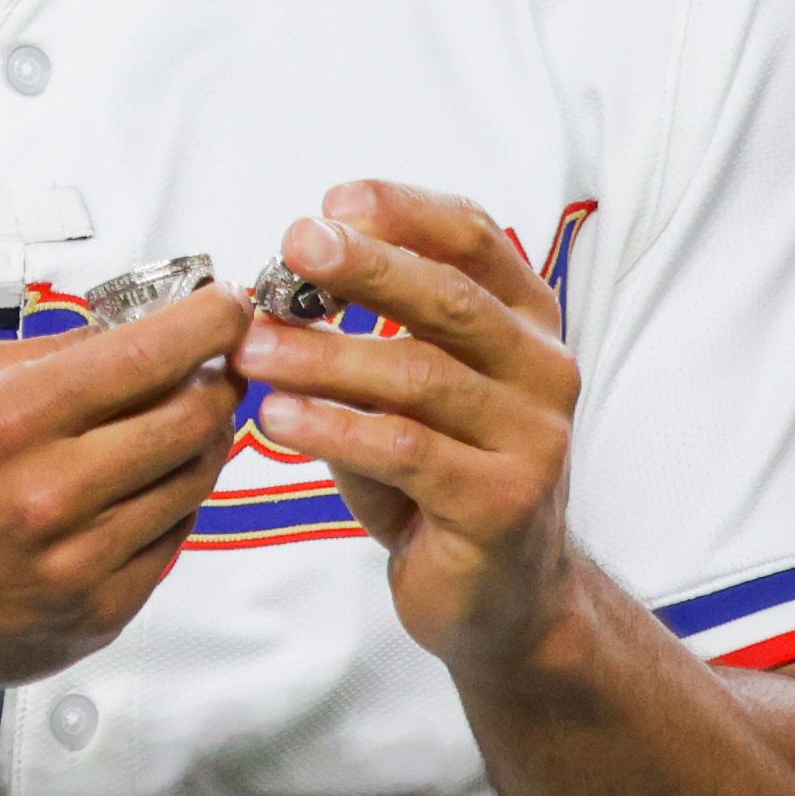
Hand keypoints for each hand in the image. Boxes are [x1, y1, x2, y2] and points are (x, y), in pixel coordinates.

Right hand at [0, 283, 241, 701]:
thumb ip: (49, 353)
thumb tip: (135, 329)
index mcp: (9, 422)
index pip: (143, 358)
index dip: (204, 323)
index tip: (225, 306)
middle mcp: (50, 493)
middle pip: (189, 420)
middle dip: (218, 380)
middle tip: (217, 365)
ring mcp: (80, 561)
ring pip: (194, 481)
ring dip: (205, 440)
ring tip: (185, 420)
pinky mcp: (100, 610)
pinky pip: (173, 539)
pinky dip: (175, 500)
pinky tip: (150, 482)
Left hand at [231, 181, 582, 684]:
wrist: (498, 594)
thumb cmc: (436, 472)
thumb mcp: (405, 389)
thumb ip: (364, 333)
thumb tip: (273, 288)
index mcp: (525, 324)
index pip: (476, 240)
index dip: (407, 212)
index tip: (333, 200)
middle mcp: (542, 372)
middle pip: (451, 299)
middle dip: (368, 266)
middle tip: (294, 246)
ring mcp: (533, 439)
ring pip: (420, 377)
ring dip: (326, 356)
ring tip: (252, 349)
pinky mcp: (502, 503)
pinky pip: (407, 451)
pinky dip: (335, 428)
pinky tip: (280, 416)